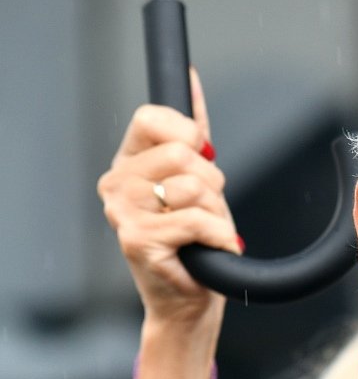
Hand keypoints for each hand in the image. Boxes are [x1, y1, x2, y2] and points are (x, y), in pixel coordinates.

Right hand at [98, 68, 238, 327]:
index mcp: (129, 162)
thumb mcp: (198, 179)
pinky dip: (220, 236)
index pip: (152, 117)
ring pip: (194, 187)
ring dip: (217, 212)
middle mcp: (117, 183)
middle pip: (182, 154)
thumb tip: (192, 79)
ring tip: (206, 232)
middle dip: (213, 184)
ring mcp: (123, 212)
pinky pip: (198, 220)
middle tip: (207, 210)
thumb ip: (194, 133)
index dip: (188, 132)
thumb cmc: (195, 241)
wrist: (189, 299)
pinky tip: (214, 248)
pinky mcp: (137, 240)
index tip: (203, 156)